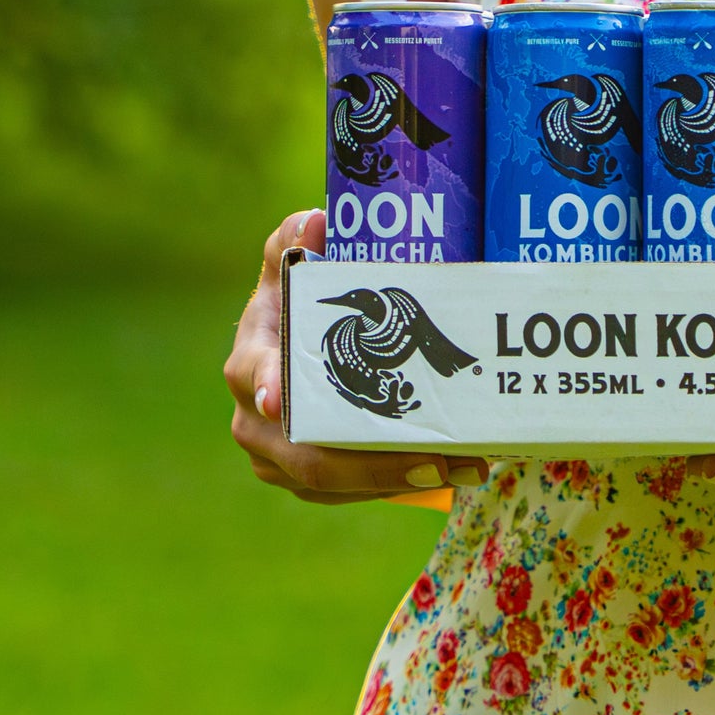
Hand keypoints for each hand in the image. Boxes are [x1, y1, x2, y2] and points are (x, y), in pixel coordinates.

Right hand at [223, 208, 490, 505]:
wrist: (284, 345)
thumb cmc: (290, 301)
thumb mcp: (286, 266)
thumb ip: (292, 241)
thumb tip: (312, 222)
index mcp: (251, 362)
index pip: (257, 381)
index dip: (270, 390)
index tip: (284, 400)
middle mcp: (254, 419)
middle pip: (308, 457)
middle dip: (374, 464)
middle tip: (436, 459)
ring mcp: (275, 456)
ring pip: (333, 483)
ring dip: (398, 480)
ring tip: (463, 465)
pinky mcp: (303, 476)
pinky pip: (347, 492)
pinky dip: (396, 485)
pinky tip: (449, 471)